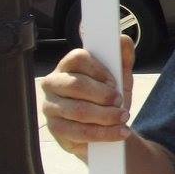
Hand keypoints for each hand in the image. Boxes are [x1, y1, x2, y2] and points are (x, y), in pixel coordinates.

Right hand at [41, 35, 134, 159]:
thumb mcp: (120, 76)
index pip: (78, 58)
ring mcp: (51, 106)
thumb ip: (123, 57)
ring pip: (78, 111)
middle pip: (76, 85)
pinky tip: (117, 133)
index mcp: (68, 65)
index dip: (100, 70)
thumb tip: (122, 39)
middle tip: (120, 102)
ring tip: (123, 118)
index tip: (116, 82)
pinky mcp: (55, 129)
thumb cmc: (109, 96)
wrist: (107, 127)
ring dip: (106, 116)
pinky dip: (102, 134)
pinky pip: (77, 132)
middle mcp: (53, 83)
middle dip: (103, 96)